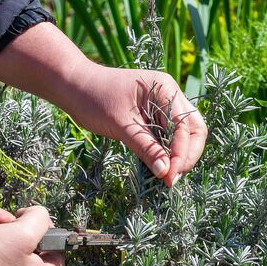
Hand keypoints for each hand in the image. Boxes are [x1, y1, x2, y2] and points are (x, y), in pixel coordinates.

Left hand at [67, 66, 206, 185]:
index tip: (170, 176)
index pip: (186, 126)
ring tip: (166, 177)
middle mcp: (169, 95)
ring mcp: (163, 105)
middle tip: (171, 179)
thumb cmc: (94, 98)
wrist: (72, 86)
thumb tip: (166, 173)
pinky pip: (168, 136)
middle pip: (194, 129)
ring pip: (184, 134)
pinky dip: (167, 152)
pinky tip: (159, 167)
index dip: (182, 154)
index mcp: (164, 89)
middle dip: (188, 155)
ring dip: (179, 156)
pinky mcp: (153, 116)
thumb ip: (146, 148)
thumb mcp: (121, 125)